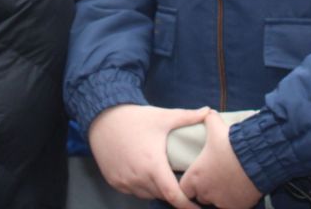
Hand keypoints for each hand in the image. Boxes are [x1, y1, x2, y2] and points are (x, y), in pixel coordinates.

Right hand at [88, 103, 210, 208]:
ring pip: (147, 194)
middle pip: (162, 195)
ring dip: (156, 189)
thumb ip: (187, 117)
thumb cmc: (134, 118)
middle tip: (180, 181)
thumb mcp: (162, 117)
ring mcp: (124, 182)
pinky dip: (141, 186)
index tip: (197, 206)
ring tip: (162, 175)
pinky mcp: (114, 181)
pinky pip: (132, 191)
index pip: (174, 196)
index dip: (187, 205)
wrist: (102, 117)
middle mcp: (138, 178)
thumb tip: (208, 111)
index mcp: (153, 165)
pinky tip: (144, 173)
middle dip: (173, 192)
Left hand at [179, 111, 263, 208]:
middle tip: (216, 177)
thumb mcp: (216, 127)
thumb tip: (208, 111)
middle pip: (200, 196)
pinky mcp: (236, 207)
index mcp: (195, 176)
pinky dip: (235, 200)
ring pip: (216, 202)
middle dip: (206, 188)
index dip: (190, 184)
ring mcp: (221, 201)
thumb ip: (209, 119)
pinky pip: (232, 206)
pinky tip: (240, 189)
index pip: (184, 188)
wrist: (257, 157)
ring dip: (220, 195)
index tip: (198, 177)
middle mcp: (205, 192)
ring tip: (229, 182)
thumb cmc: (232, 143)